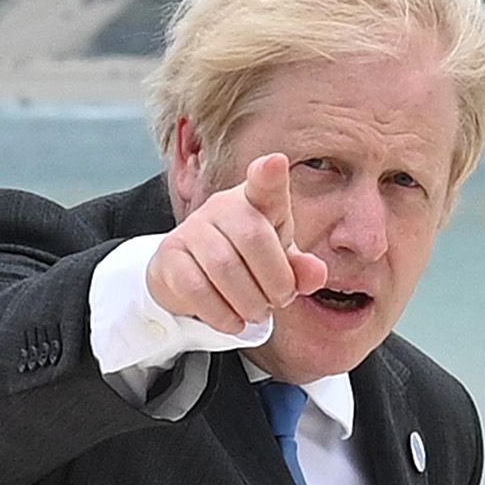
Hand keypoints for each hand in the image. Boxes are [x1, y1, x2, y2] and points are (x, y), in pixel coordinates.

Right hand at [147, 153, 329, 335]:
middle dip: (274, 281)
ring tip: (256, 313)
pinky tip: (233, 322)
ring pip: (224, 266)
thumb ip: (301, 269)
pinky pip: (196, 288)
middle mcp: (221, 206)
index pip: (264, 182)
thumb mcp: (280, 264)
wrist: (194, 278)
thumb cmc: (247, 263)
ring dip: (249, 302)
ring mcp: (191, 229)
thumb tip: (316, 274)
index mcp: (255, 202)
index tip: (276, 162)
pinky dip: (222, 313)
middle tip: (277, 301)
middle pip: (253, 238)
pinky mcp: (169, 257)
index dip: (269, 173)